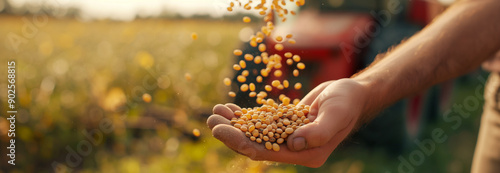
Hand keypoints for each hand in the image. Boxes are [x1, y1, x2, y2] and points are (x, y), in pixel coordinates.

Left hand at [207, 79, 368, 167]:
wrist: (352, 93)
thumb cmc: (347, 103)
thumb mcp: (335, 115)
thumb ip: (317, 132)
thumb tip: (293, 144)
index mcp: (306, 154)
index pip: (266, 152)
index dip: (240, 142)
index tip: (220, 130)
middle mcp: (294, 149)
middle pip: (255, 144)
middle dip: (231, 134)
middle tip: (211, 119)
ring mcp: (288, 137)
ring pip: (254, 133)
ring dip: (234, 124)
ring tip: (215, 111)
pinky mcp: (284, 124)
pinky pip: (260, 122)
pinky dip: (244, 116)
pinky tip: (228, 108)